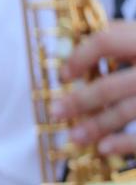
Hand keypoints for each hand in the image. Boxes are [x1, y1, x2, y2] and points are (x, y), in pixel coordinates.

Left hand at [56, 21, 135, 153]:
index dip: (79, 56)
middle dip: (79, 101)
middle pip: (111, 86)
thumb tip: (74, 50)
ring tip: (74, 137)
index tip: (64, 74)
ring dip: (96, 126)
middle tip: (56, 112)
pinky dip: (124, 144)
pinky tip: (104, 148)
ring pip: (127, 111)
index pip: (107, 40)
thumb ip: (122, 36)